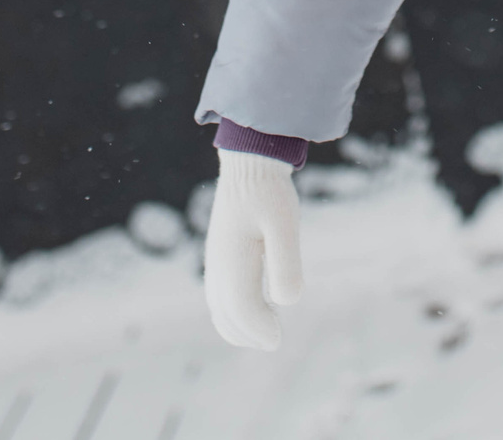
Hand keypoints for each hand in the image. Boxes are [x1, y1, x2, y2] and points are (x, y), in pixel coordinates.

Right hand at [204, 150, 302, 348]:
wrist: (249, 163)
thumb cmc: (270, 193)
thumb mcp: (285, 224)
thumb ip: (286, 263)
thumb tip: (287, 303)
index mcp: (231, 261)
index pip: (241, 310)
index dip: (259, 330)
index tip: (278, 338)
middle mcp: (217, 265)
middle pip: (226, 315)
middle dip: (248, 334)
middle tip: (274, 339)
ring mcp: (215, 261)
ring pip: (219, 307)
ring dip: (239, 325)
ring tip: (267, 328)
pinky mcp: (219, 255)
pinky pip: (219, 294)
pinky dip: (233, 311)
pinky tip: (257, 306)